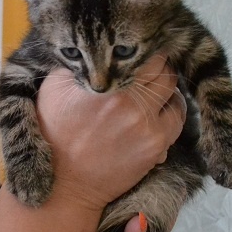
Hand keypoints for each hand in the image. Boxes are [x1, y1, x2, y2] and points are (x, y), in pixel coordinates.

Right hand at [37, 54, 185, 210]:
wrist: (68, 181)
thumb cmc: (56, 132)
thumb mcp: (53, 89)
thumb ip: (76, 63)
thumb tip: (97, 50)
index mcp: (107, 83)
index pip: (143, 55)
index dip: (146, 50)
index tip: (142, 51)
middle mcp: (131, 101)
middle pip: (165, 71)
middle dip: (161, 66)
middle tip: (154, 68)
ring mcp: (147, 125)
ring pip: (176, 94)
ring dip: (169, 89)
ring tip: (158, 89)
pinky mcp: (156, 146)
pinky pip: (177, 119)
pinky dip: (173, 111)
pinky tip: (163, 111)